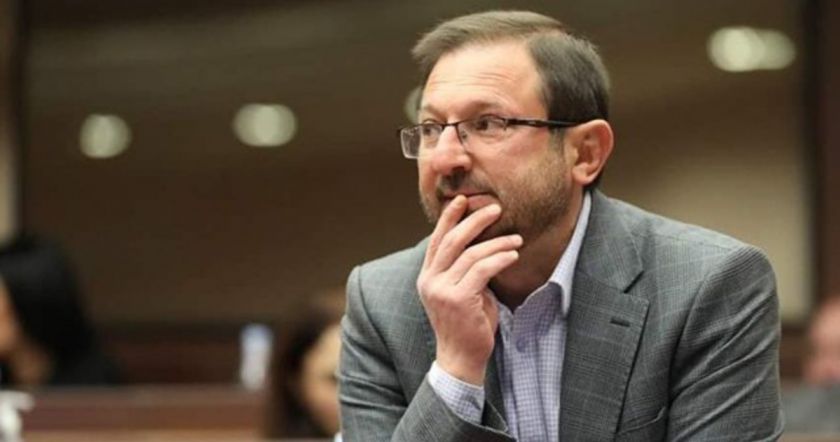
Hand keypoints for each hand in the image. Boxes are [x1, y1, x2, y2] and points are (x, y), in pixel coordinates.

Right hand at [417, 195, 521, 384]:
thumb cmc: (467, 325)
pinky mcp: (458, 299)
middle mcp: (430, 281)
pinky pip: (481, 270)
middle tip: (494, 209)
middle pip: (451, 240)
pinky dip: (499, 259)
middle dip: (474, 221)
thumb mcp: (462, 292)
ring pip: (470, 254)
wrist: (461, 358)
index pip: (437, 239)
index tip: (463, 200)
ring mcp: (441, 290)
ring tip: (516, 239)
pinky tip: (513, 256)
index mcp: (427, 277)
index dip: (449, 218)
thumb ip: (466, 270)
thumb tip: (484, 244)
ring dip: (496, 243)